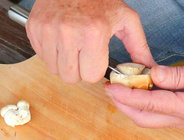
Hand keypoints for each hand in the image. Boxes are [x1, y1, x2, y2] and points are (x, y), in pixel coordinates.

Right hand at [26, 0, 154, 83]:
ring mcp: (49, 30)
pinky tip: (60, 38)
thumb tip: (148, 68)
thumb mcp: (126, 19)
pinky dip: (50, 52)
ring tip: (72, 45)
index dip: (95, 70)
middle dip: (78, 70)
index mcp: (94, 32)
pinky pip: (41, 56)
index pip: (91, 76)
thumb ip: (138, 46)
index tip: (96, 59)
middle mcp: (69, 32)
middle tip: (83, 53)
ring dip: (63, 62)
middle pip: (70, 77)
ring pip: (54, 70)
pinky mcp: (35, 28)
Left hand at [104, 58, 183, 128]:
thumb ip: (177, 76)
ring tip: (122, 89)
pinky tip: (141, 92)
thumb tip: (152, 75)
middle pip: (143, 119)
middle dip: (123, 106)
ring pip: (149, 120)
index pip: (149, 104)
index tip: (111, 87)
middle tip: (110, 89)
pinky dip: (144, 107)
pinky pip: (158, 117)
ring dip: (132, 107)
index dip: (126, 96)